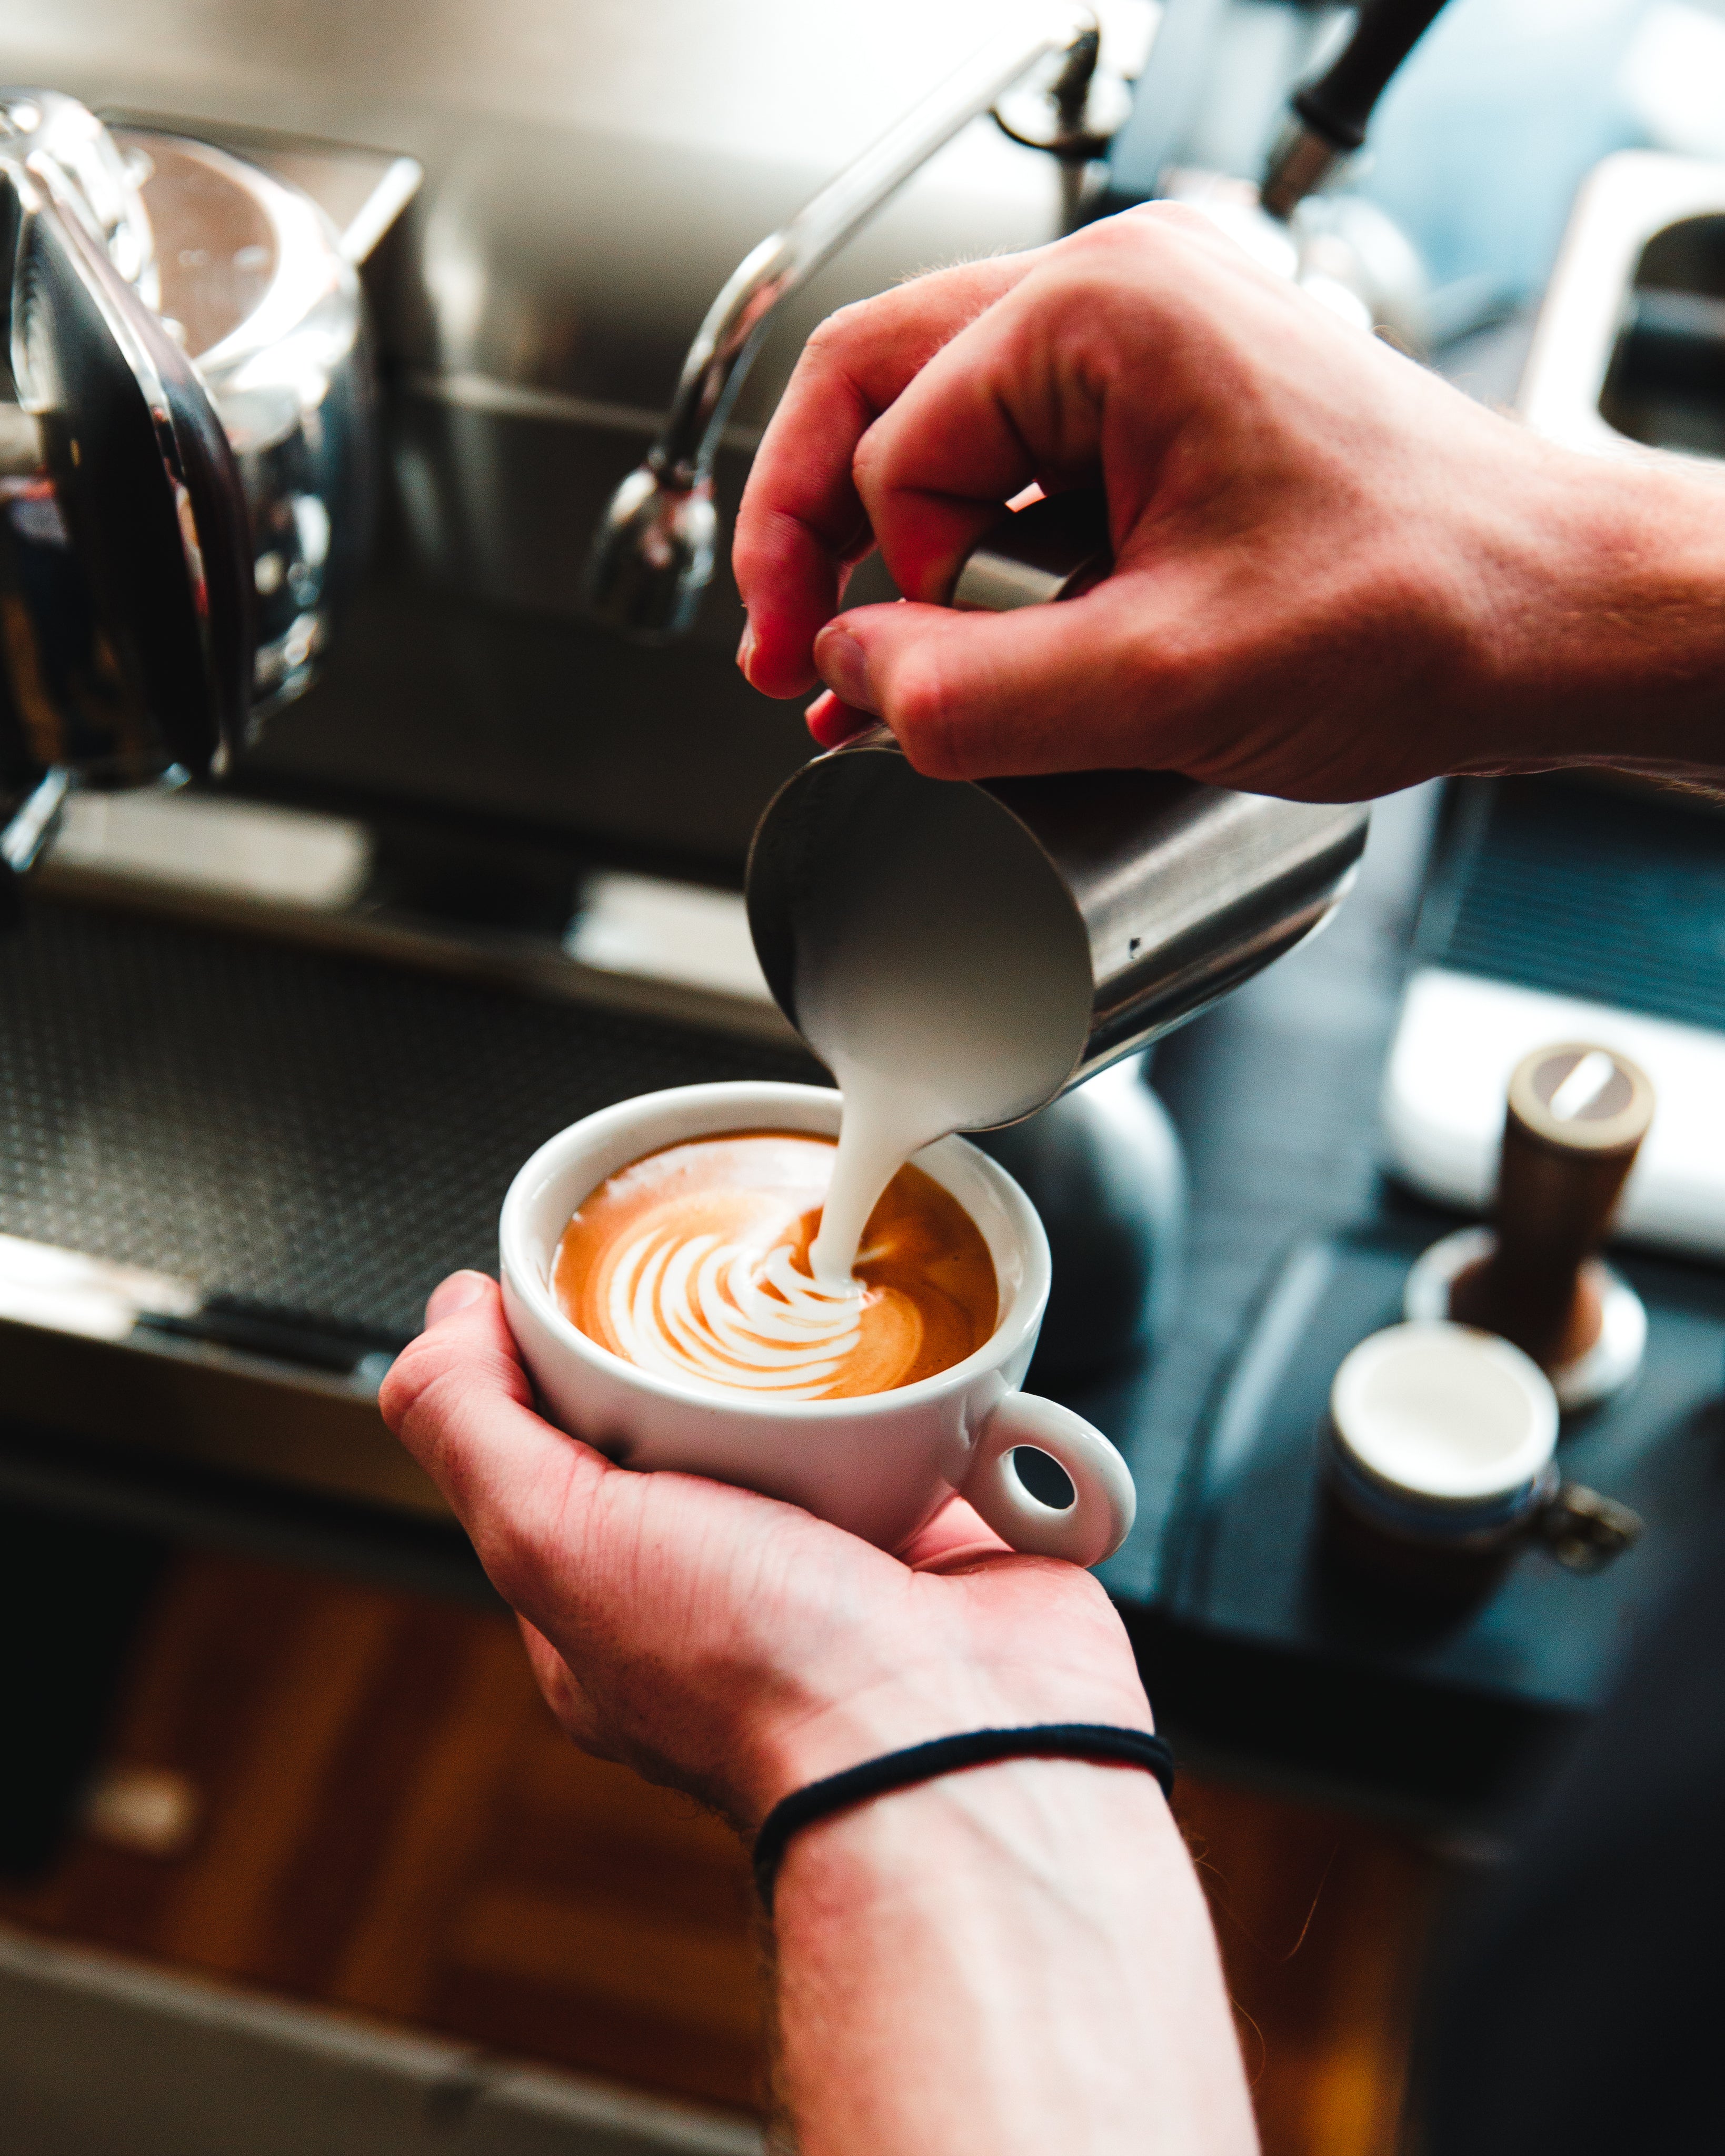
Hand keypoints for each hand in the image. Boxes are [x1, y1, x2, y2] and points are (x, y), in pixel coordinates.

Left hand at [379, 1272, 1151, 1828]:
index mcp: (614, 1605)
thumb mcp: (553, 1536)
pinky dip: (944, 1387)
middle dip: (702, 1343)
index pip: (555, 1447)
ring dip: (828, 1358)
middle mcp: (723, 1589)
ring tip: (827, 1308)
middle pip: (690, 1416)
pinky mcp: (947, 1533)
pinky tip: (929, 1355)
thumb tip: (448, 1313)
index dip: (556, 1359)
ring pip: (816, 1412)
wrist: (961, 1739)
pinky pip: (936, 1427)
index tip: (584, 1284)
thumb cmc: (764, 1675)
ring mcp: (841, 1563)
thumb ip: (471, 1425)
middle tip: (721, 1289)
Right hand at [733, 203, 1724, 798]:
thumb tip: (849, 681)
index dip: (866, 578)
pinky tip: (936, 647)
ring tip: (844, 661)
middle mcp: (1124, 301)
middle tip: (777, 645)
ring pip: (936, 426)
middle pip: (876, 386)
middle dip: (808, 527)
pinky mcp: (1168, 420)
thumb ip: (971, 694)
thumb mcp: (1165, 683)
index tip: (882, 676)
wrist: (1549, 622)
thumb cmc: (1419, 611)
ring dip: (875, 547)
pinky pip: (1014, 471)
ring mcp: (1149, 352)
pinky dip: (958, 559)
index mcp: (1111, 314)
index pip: (891, 440)